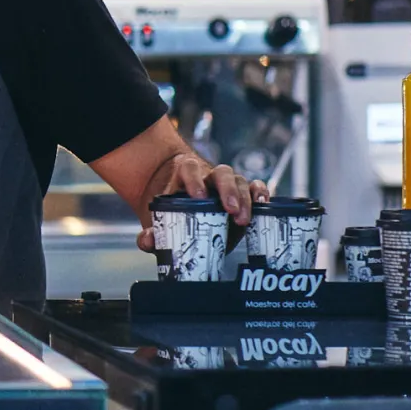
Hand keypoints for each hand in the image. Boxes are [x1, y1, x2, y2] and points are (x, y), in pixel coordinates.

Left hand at [135, 155, 268, 251]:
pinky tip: (262, 204)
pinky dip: (260, 193)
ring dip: (244, 198)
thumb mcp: (159, 219)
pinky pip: (254, 187)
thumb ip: (152, 231)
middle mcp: (209, 176)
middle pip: (222, 174)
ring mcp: (227, 184)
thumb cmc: (170, 210)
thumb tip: (148, 240)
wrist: (181, 203)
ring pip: (239, 181)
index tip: (198, 195)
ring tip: (243, 217)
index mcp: (185, 176)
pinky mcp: (241, 195)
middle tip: (229, 210)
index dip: (195, 180)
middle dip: (227, 191)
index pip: (190, 169)